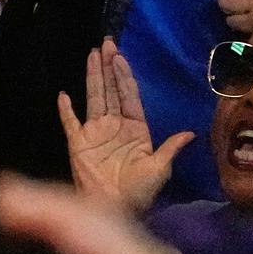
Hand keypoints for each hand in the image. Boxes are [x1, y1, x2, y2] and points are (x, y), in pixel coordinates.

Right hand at [58, 40, 187, 212]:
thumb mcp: (159, 169)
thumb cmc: (139, 192)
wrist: (115, 210)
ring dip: (92, 77)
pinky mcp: (78, 144)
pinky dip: (66, 110)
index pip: (129, 95)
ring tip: (91, 55)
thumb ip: (170, 148)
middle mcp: (114, 126)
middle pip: (110, 90)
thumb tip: (190, 134)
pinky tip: (63, 95)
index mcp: (135, 129)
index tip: (121, 56)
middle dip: (108, 66)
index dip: (125, 75)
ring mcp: (95, 133)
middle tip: (106, 43)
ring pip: (93, 98)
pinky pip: (70, 123)